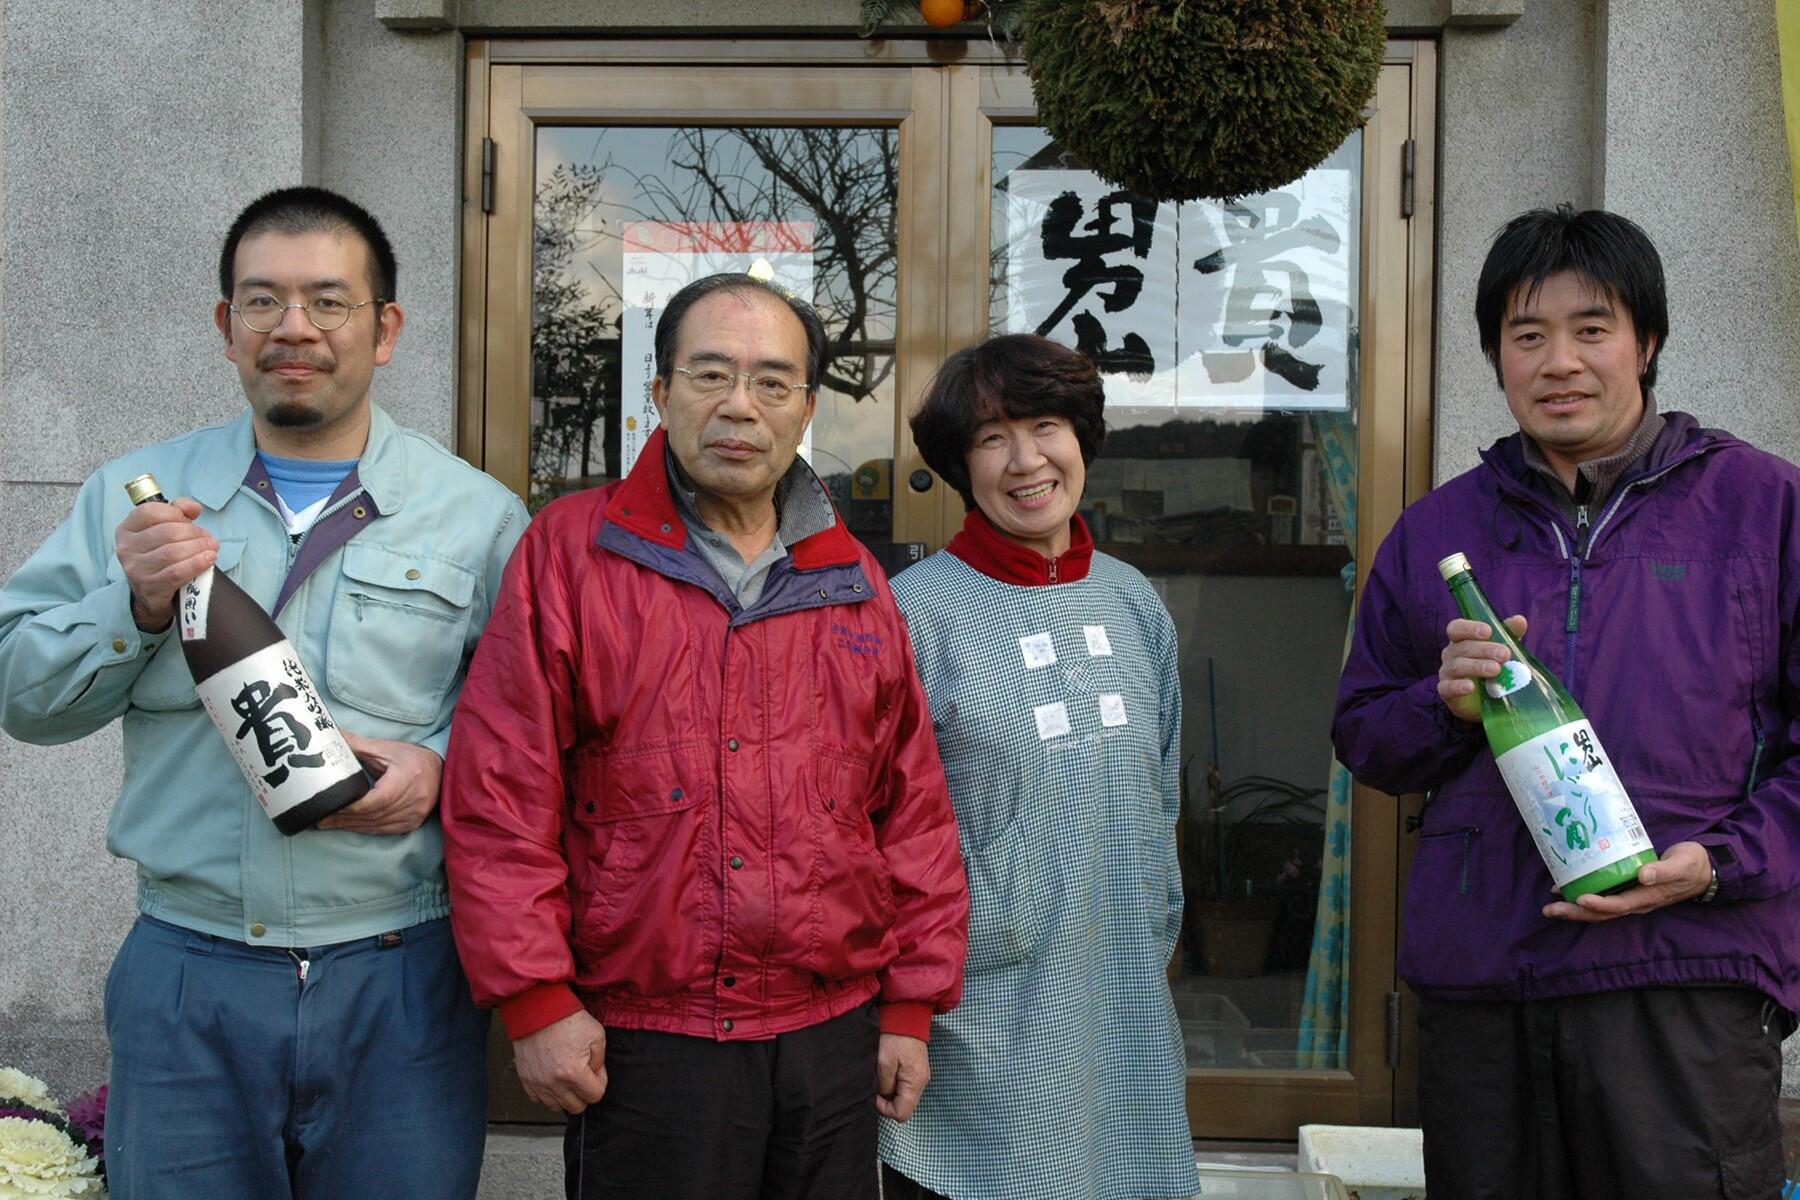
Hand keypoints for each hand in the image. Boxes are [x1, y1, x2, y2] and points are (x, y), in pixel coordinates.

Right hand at [114, 497, 217, 630]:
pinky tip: (209, 559)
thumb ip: (178, 511)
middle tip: (208, 538)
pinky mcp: (150, 587)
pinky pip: (177, 572)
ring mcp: (136, 569)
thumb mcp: (164, 529)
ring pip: (173, 552)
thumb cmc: (160, 555)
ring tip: (212, 548)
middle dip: (194, 533)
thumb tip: (193, 507)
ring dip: (199, 548)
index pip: (150, 512)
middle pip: (167, 532)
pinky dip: (197, 564)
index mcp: (127, 529)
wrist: (151, 593)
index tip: (190, 519)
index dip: (175, 513)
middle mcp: (127, 548)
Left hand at [314, 733, 441, 834]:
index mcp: (407, 778)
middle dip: (345, 818)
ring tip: (328, 823)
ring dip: (351, 826)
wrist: (441, 770)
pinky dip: (365, 829)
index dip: (353, 807)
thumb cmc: (411, 758)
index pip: (376, 800)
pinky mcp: (413, 822)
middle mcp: (414, 799)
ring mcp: (415, 814)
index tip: (331, 806)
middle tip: (320, 818)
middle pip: (374, 815)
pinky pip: (385, 830)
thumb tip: (330, 734)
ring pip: (377, 825)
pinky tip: (349, 826)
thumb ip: (357, 745)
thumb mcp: (385, 748)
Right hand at [513, 1009, 607, 1113]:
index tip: (596, 1071)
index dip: (600, 1082)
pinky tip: (552, 1078)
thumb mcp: (596, 1035)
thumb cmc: (565, 1018)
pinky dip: (547, 1093)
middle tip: (583, 1076)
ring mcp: (538, 1083)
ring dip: (566, 1096)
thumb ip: (600, 1061)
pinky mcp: (526, 1079)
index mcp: (573, 1073)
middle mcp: (554, 1083)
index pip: (595, 1096)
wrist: (538, 1009)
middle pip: (576, 1107)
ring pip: (557, 1107)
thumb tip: (596, 1074)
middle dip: (584, 1093)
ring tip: (567, 1077)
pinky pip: (537, 1099)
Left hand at [875, 1033, 929, 1121]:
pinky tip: (887, 1072)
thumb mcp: (883, 1063)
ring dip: (890, 1092)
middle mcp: (922, 1082)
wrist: (906, 1015)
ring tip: (881, 1076)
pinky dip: (894, 1084)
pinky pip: (905, 1087)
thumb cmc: (894, 1037)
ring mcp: (921, 1076)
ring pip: (904, 1097)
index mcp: (915, 1082)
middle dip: (887, 1101)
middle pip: (904, 1107)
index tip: (874, 1094)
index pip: (901, 1114)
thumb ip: (884, 1086)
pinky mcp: (917, 1070)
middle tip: (876, 1085)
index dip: (884, 1109)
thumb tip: (884, 1097)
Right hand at [1438, 615, 1528, 722]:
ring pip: (1457, 666)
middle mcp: (1451, 654)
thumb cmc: (1492, 669)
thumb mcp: (1502, 650)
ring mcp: (1447, 673)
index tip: (1488, 631)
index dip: (1470, 628)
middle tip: (1505, 655)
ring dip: (1477, 666)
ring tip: (1496, 670)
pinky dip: (1458, 686)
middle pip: (1463, 647)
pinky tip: (1471, 687)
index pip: (1457, 628)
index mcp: (1461, 640)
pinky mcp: (1446, 692)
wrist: (1489, 701)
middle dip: (1485, 649)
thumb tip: (1520, 620)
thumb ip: (1509, 635)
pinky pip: (1447, 687)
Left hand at [1542, 841, 1711, 922]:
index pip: (1619, 905)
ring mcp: (1633, 898)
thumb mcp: (1682, 865)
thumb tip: (1643, 875)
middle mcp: (1637, 902)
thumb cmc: (1692, 864)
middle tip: (1549, 910)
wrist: (1705, 870)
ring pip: (1600, 909)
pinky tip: (1570, 889)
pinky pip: (1604, 898)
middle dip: (1576, 912)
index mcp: (1648, 897)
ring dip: (1576, 908)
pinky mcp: (1630, 890)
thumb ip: (1663, 870)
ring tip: (1551, 903)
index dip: (1599, 904)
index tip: (1580, 899)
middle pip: (1602, 913)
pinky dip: (1586, 897)